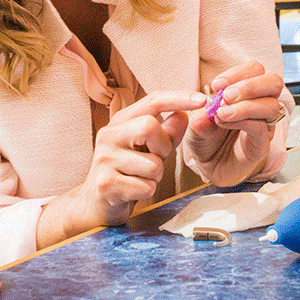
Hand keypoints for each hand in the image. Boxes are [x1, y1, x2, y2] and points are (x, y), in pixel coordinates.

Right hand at [76, 91, 206, 227]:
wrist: (97, 201)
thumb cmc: (127, 171)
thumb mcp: (149, 148)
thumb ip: (167, 133)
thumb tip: (183, 115)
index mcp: (120, 122)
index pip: (152, 101)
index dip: (178, 98)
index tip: (202, 100)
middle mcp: (108, 135)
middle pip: (149, 126)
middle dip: (163, 147)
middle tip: (155, 158)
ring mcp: (104, 158)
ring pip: (153, 164)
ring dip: (156, 176)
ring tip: (141, 177)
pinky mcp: (106, 183)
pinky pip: (146, 187)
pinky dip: (147, 191)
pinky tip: (133, 190)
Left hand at [185, 61, 284, 186]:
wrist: (207, 165)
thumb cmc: (205, 137)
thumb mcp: (195, 121)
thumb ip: (200, 114)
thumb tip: (205, 107)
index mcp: (246, 93)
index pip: (256, 70)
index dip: (238, 73)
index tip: (216, 84)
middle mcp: (259, 106)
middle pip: (273, 82)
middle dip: (249, 85)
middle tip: (225, 96)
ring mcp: (263, 125)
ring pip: (271, 106)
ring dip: (244, 106)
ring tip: (221, 113)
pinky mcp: (261, 144)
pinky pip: (261, 128)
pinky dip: (242, 122)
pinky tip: (224, 123)